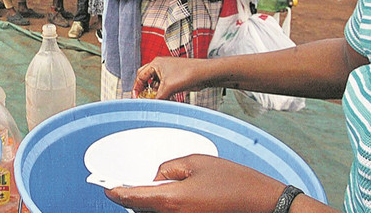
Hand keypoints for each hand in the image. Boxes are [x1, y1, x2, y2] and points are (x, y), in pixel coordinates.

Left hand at [105, 155, 285, 212]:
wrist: (264, 205)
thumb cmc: (235, 182)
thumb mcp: (196, 163)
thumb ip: (169, 168)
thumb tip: (157, 176)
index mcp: (171, 201)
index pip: (132, 198)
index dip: (115, 192)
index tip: (106, 187)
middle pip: (142, 209)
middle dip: (134, 198)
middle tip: (127, 185)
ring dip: (151, 204)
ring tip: (152, 189)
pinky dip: (166, 207)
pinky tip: (171, 197)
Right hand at [133, 56, 207, 100]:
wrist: (204, 74)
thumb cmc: (188, 73)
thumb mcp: (169, 87)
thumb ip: (158, 97)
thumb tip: (150, 104)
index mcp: (156, 64)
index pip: (140, 76)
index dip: (137, 87)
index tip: (136, 97)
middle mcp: (160, 66)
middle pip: (146, 78)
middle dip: (144, 89)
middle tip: (142, 98)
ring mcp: (167, 72)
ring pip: (155, 84)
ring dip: (155, 92)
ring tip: (156, 100)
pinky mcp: (174, 78)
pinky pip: (164, 86)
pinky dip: (162, 93)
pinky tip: (165, 99)